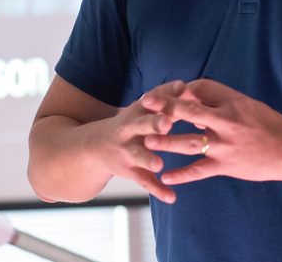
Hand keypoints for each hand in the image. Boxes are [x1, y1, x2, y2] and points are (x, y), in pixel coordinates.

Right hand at [92, 79, 183, 202]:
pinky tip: (172, 198)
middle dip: (154, 124)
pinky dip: (158, 190)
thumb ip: (163, 96)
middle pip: (142, 125)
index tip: (179, 90)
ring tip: (159, 165)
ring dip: (148, 159)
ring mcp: (128, 151)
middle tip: (166, 124)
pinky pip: (144, 182)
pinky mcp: (130, 171)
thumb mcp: (142, 108)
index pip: (150, 101)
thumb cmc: (132, 123)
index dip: (163, 97)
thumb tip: (185, 84)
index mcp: (137, 111)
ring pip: (139, 155)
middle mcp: (129, 130)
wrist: (96, 147)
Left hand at [141, 79, 281, 186]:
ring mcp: (225, 145)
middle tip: (145, 104)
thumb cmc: (270, 125)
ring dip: (166, 141)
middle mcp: (227, 121)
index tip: (168, 90)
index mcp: (233, 101)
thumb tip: (196, 105)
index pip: (201, 88)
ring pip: (188, 142)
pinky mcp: (226, 165)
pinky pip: (199, 170)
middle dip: (165, 107)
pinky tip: (166, 177)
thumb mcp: (248, 105)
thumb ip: (222, 104)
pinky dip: (181, 174)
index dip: (182, 89)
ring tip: (147, 141)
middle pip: (189, 111)